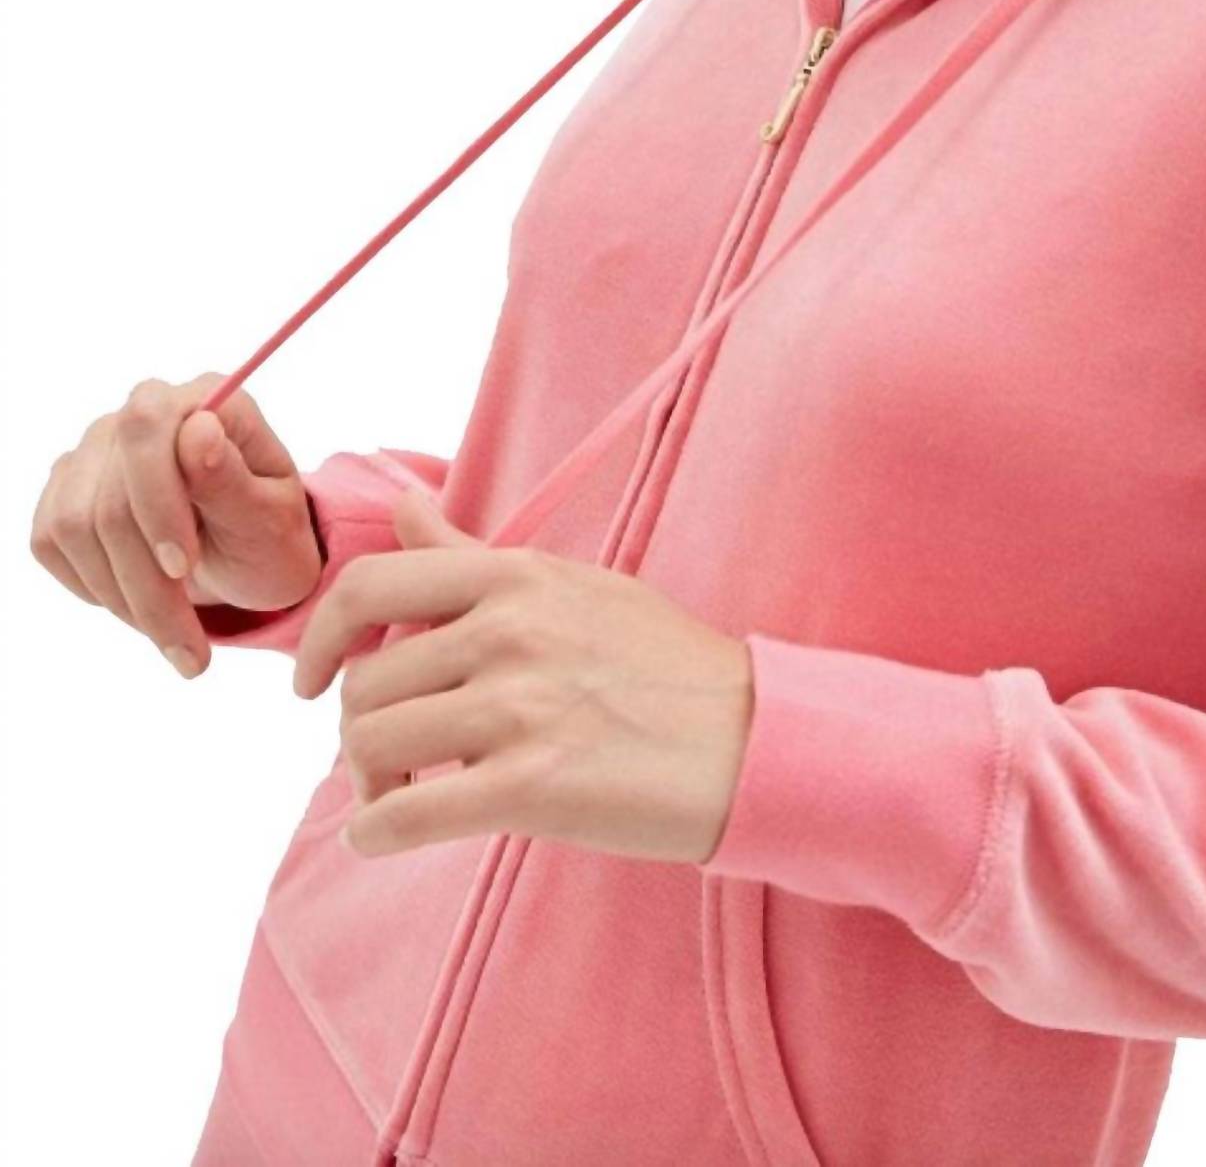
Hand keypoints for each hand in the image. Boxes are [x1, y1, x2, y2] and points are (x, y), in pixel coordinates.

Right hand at [29, 372, 323, 677]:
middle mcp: (145, 410)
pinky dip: (95, 588)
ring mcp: (98, 447)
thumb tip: (199, 428)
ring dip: (124, 599)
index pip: (147, 429)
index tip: (185, 568)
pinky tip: (139, 604)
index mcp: (208, 399)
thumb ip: (232, 479)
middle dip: (145, 580)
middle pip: (109, 496)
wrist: (250, 561)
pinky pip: (51, 542)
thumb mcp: (271, 520)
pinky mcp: (68, 488)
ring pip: (75, 527)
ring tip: (175, 639)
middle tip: (187, 642)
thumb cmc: (271, 536)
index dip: (156, 505)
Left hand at [292, 489, 754, 864]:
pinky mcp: (535, 786)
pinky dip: (372, 835)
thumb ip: (475, 556)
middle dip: (356, 729)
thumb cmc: (668, 665)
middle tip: (389, 761)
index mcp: (516, 577)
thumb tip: (404, 507)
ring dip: (367, 784)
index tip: (310, 678)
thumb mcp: (574, 587)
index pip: (370, 585)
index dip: (317, 636)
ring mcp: (520, 707)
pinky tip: (383, 838)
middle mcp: (509, 631)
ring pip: (372, 745)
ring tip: (401, 796)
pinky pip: (405, 817)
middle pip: (364, 683)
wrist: (756, 739)